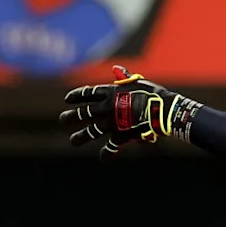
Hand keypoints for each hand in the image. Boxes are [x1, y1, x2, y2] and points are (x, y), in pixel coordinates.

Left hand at [59, 65, 199, 160]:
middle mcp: (106, 108)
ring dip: (80, 137)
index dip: (76, 96)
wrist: (162, 109)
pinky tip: (103, 157)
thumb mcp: (138, 82)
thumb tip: (116, 69)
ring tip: (73, 141)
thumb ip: (125, 77)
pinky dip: (107, 153)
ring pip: (90, 132)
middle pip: (83, 113)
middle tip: (63, 120)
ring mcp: (111, 123)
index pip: (87, 93)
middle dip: (71, 117)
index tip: (67, 99)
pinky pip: (111, 147)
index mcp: (110, 93)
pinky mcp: (120, 136)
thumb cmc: (152, 94)